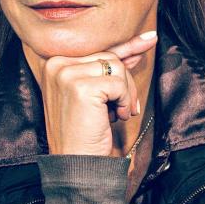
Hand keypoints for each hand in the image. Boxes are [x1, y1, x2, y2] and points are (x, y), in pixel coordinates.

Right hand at [39, 31, 157, 156]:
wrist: (76, 165)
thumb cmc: (85, 131)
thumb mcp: (95, 94)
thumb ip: (109, 68)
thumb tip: (140, 44)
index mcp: (54, 64)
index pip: (97, 50)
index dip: (126, 49)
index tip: (150, 38)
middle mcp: (56, 64)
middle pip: (108, 57)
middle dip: (126, 82)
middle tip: (125, 107)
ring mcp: (66, 74)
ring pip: (116, 66)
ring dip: (126, 93)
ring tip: (117, 113)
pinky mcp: (80, 87)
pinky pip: (118, 82)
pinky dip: (124, 100)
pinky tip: (114, 116)